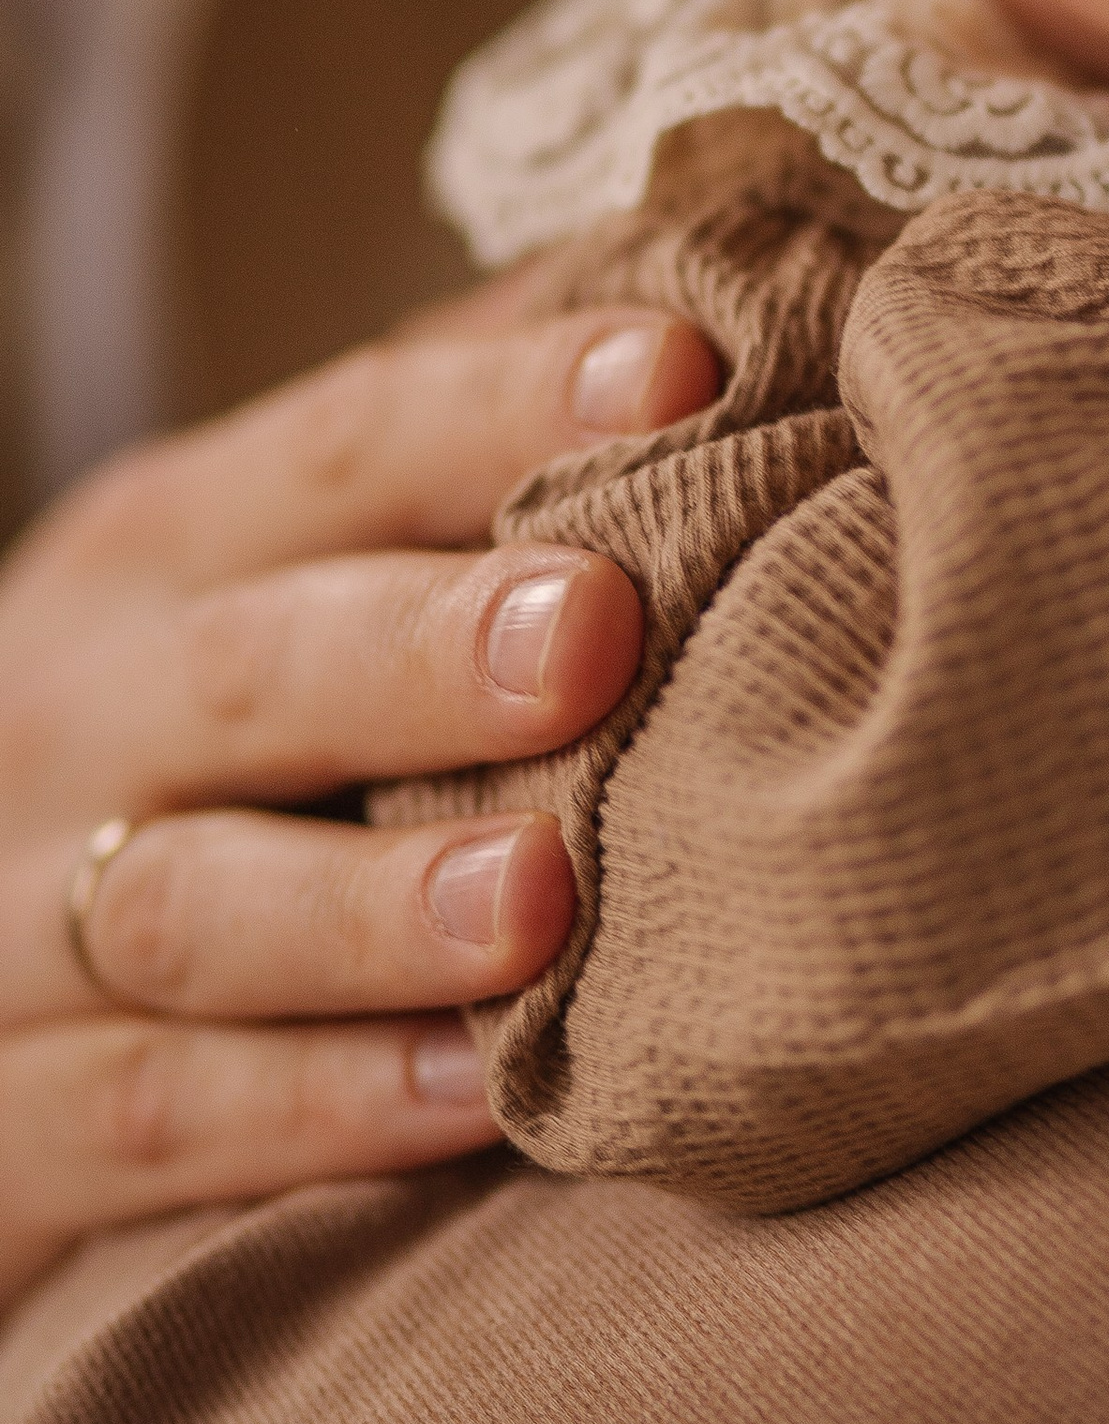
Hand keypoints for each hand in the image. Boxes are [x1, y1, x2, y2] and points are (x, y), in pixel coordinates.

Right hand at [0, 305, 717, 1313]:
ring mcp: (6, 924)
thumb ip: (454, 464)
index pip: (337, 450)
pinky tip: (470, 1098)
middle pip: (246, 667)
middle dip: (421, 650)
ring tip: (544, 897)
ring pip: (187, 904)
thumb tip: (722, 292)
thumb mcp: (268, 584)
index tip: (687, 374)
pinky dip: (311, 1111)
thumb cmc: (210, 756)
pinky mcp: (5, 1131)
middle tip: (597, 630)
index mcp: (160, 554)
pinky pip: (154, 1120)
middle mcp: (69, 714)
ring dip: (371, 905)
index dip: (502, 405)